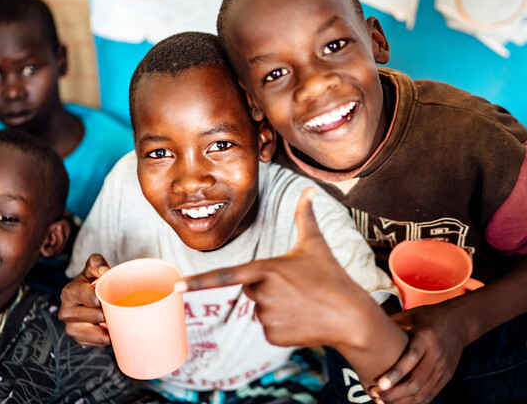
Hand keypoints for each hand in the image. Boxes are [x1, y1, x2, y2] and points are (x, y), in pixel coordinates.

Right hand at [58, 253, 111, 345]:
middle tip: (117, 310)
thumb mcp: (94, 267)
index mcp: (69, 292)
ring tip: (116, 323)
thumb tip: (104, 272)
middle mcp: (65, 310)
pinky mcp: (77, 337)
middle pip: (91, 316)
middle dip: (106, 313)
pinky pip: (91, 342)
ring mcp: (70, 326)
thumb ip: (97, 263)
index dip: (100, 298)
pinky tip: (111, 333)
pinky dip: (102, 339)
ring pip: (89, 333)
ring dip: (104, 330)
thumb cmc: (92, 279)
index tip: (109, 297)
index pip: (88, 297)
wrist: (89, 293)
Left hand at [180, 187, 373, 348]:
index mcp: (266, 269)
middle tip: (296, 287)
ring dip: (275, 306)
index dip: (198, 281)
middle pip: (251, 289)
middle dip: (269, 287)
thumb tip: (309, 189)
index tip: (176, 287)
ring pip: (259, 308)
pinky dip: (281, 324)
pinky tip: (301, 319)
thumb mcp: (316, 243)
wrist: (351, 317)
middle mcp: (262, 294)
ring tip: (301, 302)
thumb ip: (305, 214)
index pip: (224, 276)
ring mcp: (267, 317)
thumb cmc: (332, 276)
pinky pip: (266, 327)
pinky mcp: (273, 336)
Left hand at [367, 302, 467, 403]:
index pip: (411, 358)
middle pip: (417, 380)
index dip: (396, 373)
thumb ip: (392, 323)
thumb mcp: (411, 315)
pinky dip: (415, 401)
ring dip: (404, 400)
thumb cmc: (428, 317)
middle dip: (396, 393)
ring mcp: (443, 368)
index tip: (380, 383)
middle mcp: (436, 355)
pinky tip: (400, 403)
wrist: (460, 322)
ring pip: (424, 391)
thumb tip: (365, 324)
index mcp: (426, 337)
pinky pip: (431, 393)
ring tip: (384, 402)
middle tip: (377, 396)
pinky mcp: (446, 376)